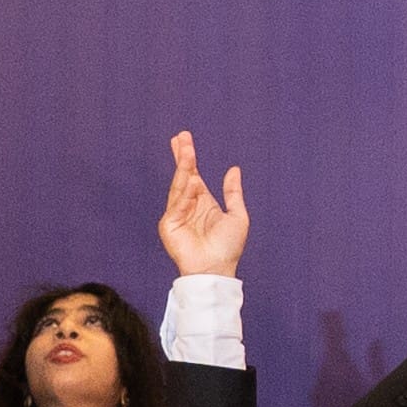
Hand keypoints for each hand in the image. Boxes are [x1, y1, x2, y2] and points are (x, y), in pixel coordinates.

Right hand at [159, 130, 250, 278]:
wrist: (217, 269)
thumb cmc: (228, 247)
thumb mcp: (237, 215)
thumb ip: (233, 192)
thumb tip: (234, 169)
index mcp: (203, 202)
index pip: (193, 175)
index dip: (188, 158)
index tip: (183, 139)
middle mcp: (188, 206)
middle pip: (183, 176)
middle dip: (182, 157)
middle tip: (182, 137)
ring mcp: (177, 214)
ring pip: (179, 186)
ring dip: (183, 168)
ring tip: (188, 151)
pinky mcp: (168, 225)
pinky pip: (177, 205)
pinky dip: (185, 194)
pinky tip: (193, 183)